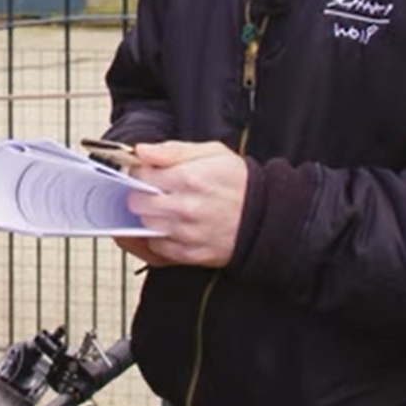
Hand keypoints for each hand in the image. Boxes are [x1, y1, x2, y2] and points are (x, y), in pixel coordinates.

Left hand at [119, 141, 247, 268]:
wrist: (268, 216)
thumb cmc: (240, 183)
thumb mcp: (212, 153)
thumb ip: (173, 150)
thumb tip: (142, 150)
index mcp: (188, 179)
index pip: (140, 175)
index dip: (138, 172)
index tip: (144, 172)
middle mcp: (185, 208)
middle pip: (137, 203)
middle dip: (139, 194)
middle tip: (150, 191)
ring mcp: (187, 234)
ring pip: (145, 226)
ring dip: (147, 217)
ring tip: (161, 208)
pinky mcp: (191, 255)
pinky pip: (158, 249)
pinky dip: (157, 238)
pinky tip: (167, 227)